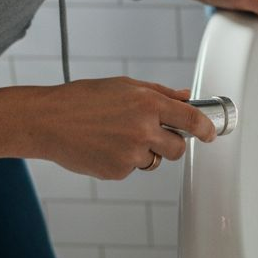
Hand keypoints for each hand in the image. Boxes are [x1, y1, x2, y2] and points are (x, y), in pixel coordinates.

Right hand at [30, 78, 216, 179]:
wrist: (47, 121)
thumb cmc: (81, 99)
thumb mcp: (123, 85)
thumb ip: (159, 93)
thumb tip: (185, 96)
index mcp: (148, 103)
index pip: (191, 120)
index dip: (206, 129)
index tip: (210, 133)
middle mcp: (143, 129)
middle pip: (178, 148)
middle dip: (171, 144)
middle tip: (152, 135)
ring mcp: (131, 153)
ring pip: (154, 160)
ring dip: (144, 152)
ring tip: (117, 136)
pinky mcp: (117, 172)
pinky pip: (132, 169)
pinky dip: (123, 161)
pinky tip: (104, 147)